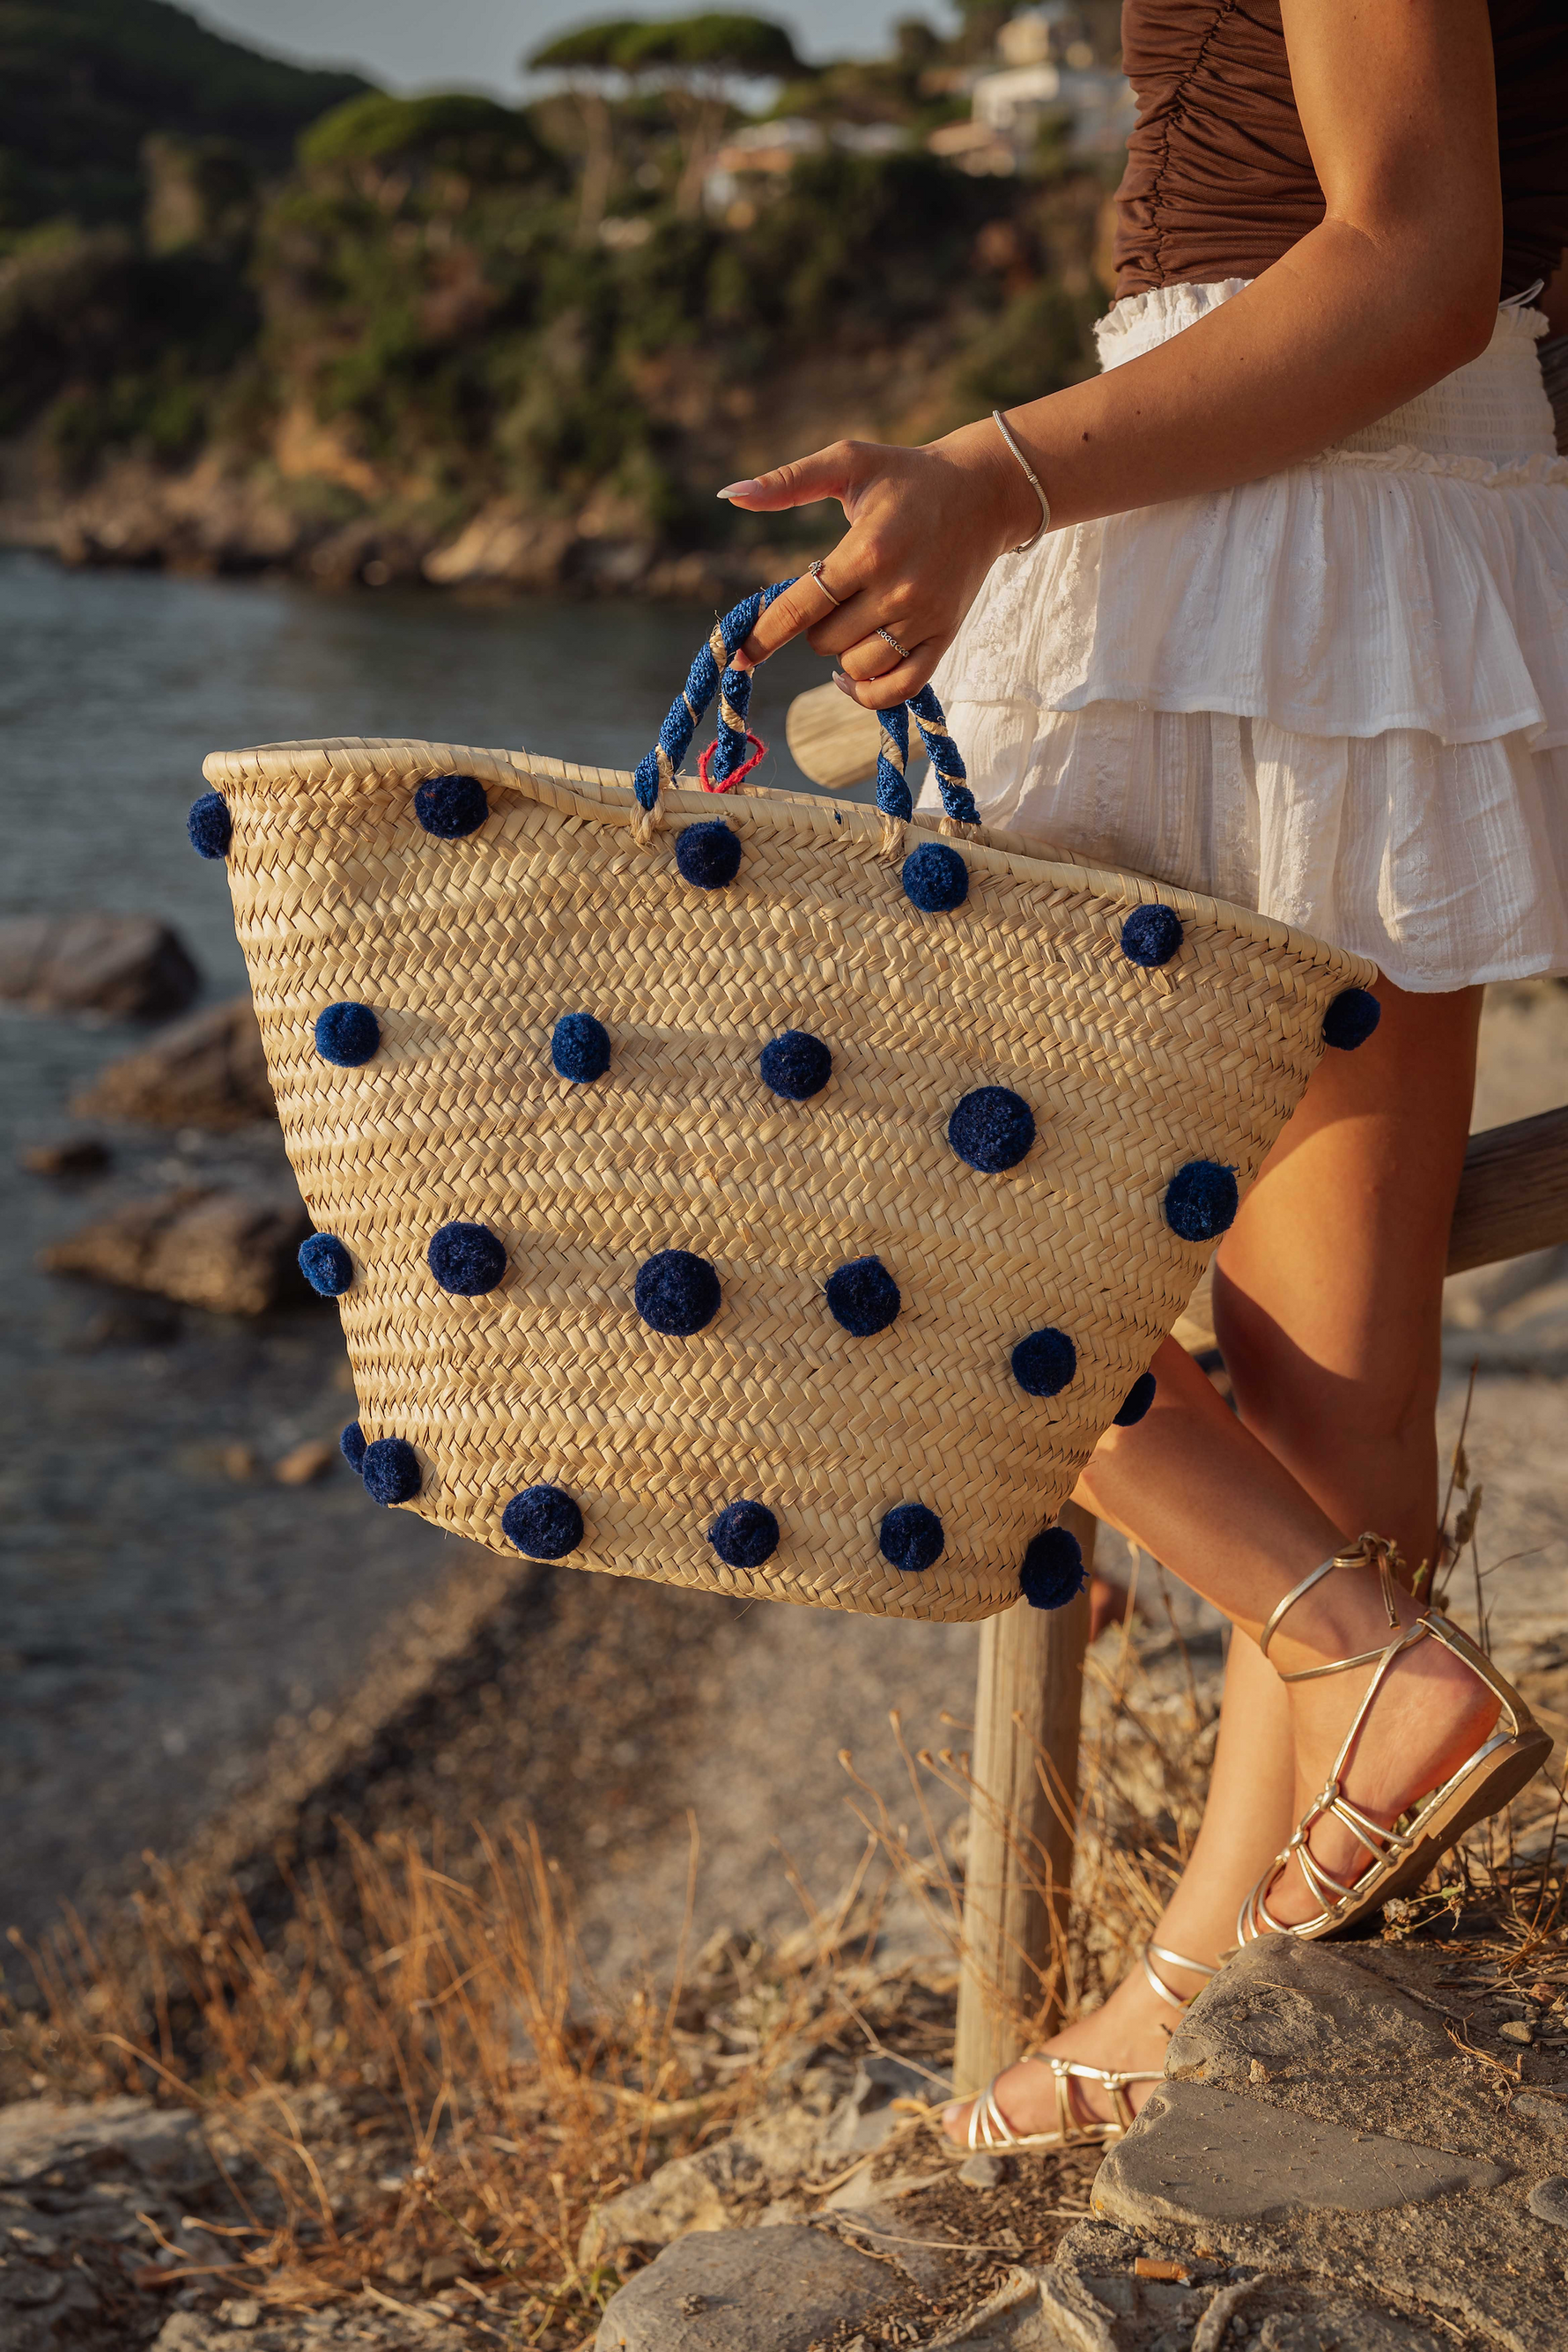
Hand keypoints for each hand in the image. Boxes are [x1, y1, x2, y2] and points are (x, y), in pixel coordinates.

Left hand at [717, 418, 1040, 705]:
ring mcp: (923, 618)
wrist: (985, 491)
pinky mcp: (944, 635)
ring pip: (857, 667)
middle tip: (831, 595)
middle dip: (814, 627)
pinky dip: (870, 693)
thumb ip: (789, 480)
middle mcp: (896, 590)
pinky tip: (852, 677)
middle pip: (825, 642)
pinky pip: (901, 688)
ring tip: (851, 620)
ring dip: (842, 653)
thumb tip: (729, 493)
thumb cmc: (908, 475)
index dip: (765, 636)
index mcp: (867, 550)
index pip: (802, 608)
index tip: (739, 656)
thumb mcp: (849, 462)